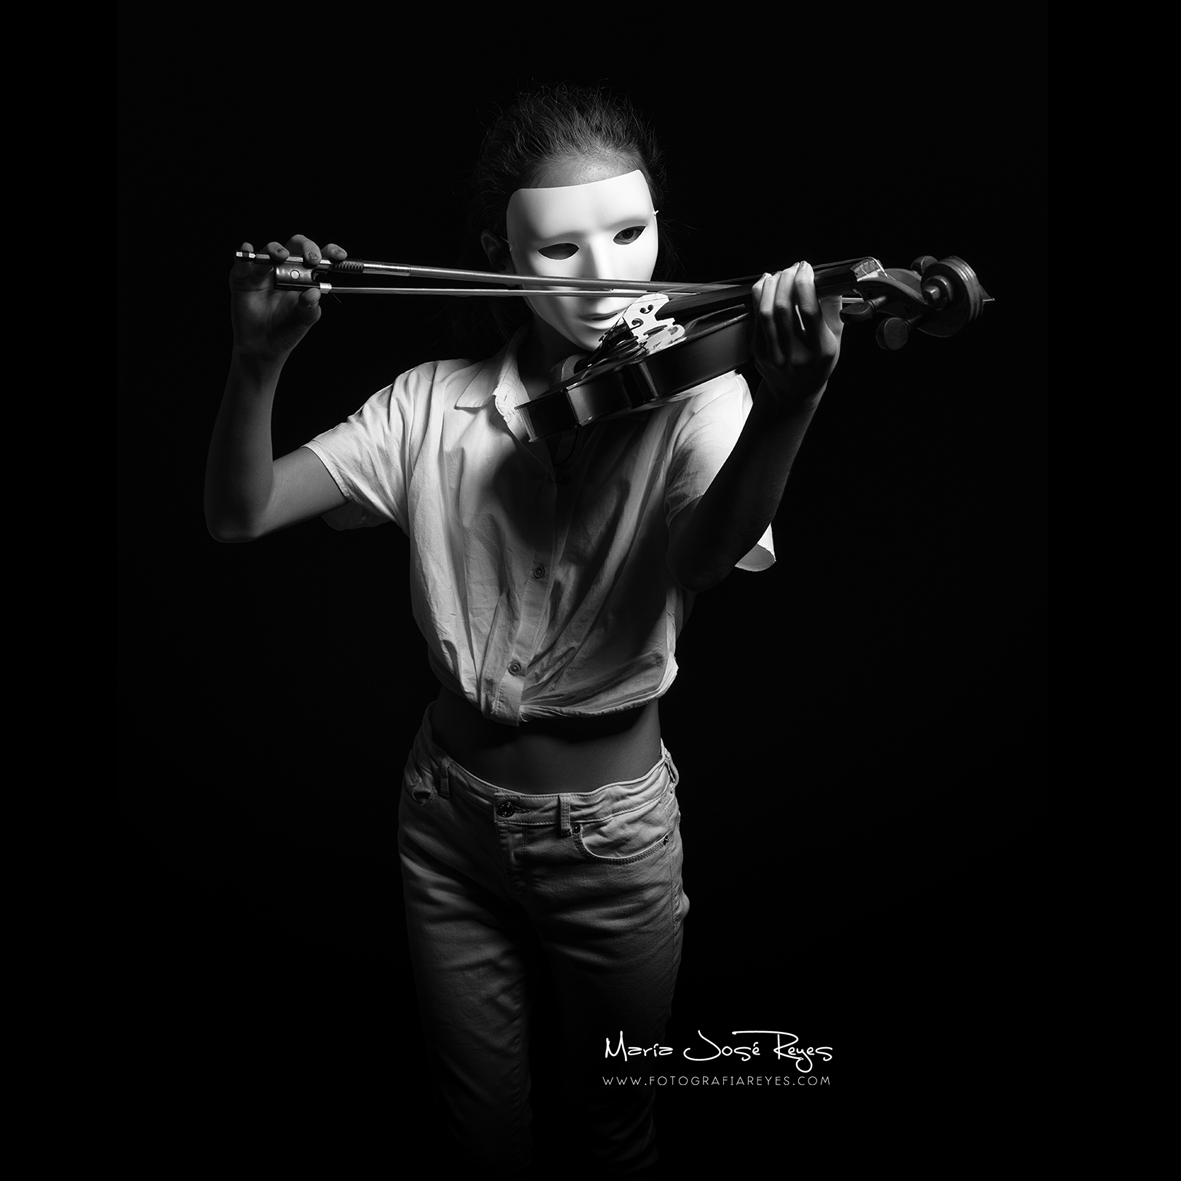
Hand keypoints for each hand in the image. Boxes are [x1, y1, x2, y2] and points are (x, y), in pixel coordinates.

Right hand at [229, 235, 346, 362]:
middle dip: (305, 247)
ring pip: (270, 249)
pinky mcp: (244, 276)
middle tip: (311, 259)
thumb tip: (314, 293)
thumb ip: (311, 308)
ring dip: (276, 249)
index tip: (339, 256)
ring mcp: (265, 271)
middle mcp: (286, 269)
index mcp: (305, 277)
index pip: (318, 257)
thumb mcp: (304, 321)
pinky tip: (250, 251)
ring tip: (281, 256)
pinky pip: (244, 261)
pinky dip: (246, 254)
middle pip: (296, 245)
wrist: (263, 346)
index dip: (330, 252)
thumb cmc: (286, 330)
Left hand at [751, 262, 842, 407]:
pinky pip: (755, 318)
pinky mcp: (758, 352)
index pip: (810, 311)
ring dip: (771, 285)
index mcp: (821, 350)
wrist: (794, 391)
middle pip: (784, 308)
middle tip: (793, 269)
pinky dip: (759, 295)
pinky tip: (766, 285)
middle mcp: (796, 355)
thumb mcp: (835, 339)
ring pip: (766, 311)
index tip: (806, 268)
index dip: (805, 283)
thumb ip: (834, 310)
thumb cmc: (817, 363)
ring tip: (780, 274)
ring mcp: (774, 355)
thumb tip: (829, 280)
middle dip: (787, 280)